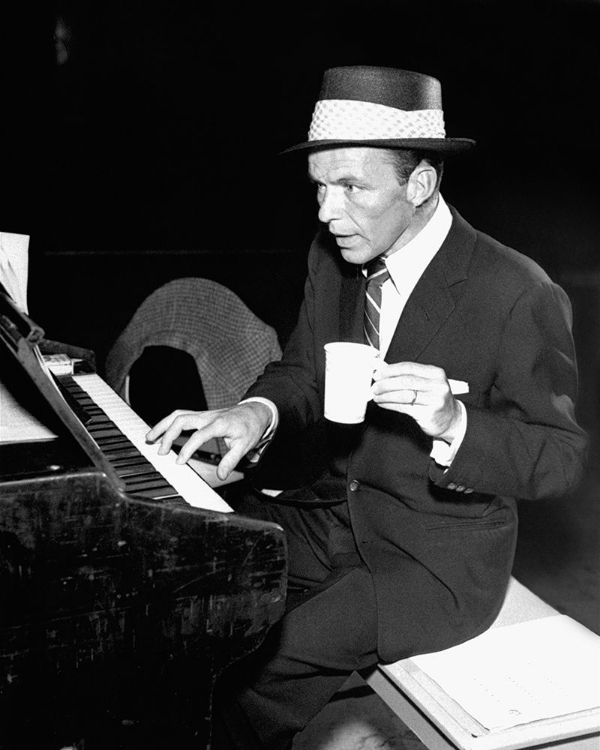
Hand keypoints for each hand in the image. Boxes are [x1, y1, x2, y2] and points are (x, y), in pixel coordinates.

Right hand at [145, 402, 272, 480]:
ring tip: (149, 438)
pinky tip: (161, 432)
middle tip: (160, 452)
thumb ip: (231, 461)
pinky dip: (168, 423)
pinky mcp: (200, 415)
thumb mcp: (244, 445)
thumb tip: (221, 475)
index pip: (198, 435)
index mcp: (218, 424)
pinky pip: (181, 416)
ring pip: (178, 415)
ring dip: (162, 425)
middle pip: (181, 420)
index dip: (187, 449)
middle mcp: (208, 417)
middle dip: (167, 435)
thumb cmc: (249, 427)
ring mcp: (203, 415)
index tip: (178, 462)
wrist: (254, 412)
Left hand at [371, 362, 461, 441]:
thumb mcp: (427, 383)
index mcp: (436, 373)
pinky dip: (390, 405)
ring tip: (376, 396)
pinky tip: (383, 403)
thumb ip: (408, 377)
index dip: (390, 370)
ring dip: (385, 395)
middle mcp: (437, 385)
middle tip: (374, 387)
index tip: (378, 374)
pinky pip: (404, 407)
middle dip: (386, 383)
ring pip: (403, 395)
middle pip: (405, 381)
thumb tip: (383, 373)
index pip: (409, 367)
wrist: (451, 419)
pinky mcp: (429, 414)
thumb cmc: (434, 399)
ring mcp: (435, 400)